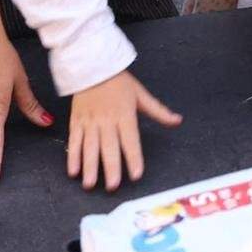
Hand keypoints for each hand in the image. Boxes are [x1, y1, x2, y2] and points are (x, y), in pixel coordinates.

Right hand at [68, 69, 182, 192]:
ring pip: (89, 146)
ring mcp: (90, 121)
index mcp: (125, 114)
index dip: (134, 157)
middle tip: (112, 186)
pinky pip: (74, 140)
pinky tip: (73, 171)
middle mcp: (107, 119)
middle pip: (109, 146)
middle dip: (110, 167)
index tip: (136, 174)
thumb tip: (178, 121)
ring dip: (89, 166)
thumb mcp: (141, 94)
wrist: (92, 64)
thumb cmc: (119, 81)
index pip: (131, 140)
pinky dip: (73, 156)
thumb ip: (158, 111)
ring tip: (90, 184)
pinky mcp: (76, 120)